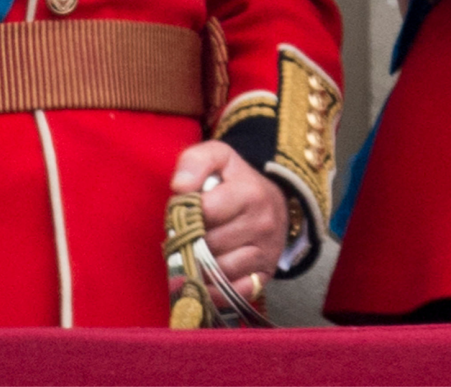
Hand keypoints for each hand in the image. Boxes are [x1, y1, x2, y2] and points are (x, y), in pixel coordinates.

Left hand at [170, 140, 287, 296]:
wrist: (272, 200)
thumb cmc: (235, 180)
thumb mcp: (217, 157)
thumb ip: (194, 162)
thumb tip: (179, 187)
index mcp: (249, 193)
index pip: (206, 212)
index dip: (185, 215)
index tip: (181, 214)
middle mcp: (262, 224)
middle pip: (210, 245)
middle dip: (189, 243)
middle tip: (182, 238)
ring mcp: (266, 252)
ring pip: (220, 272)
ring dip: (199, 267)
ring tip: (192, 255)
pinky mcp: (266, 274)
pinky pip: (235, 294)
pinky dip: (215, 291)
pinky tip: (205, 279)